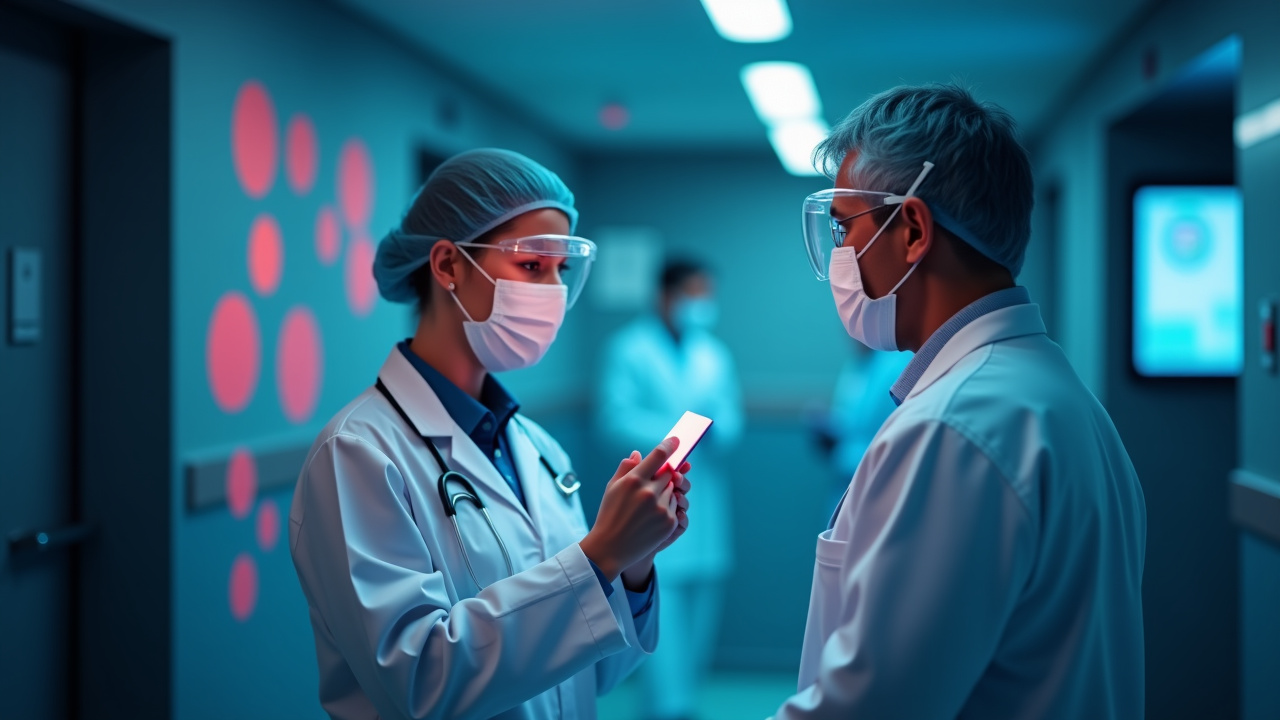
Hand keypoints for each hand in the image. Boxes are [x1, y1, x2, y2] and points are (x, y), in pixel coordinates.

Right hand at [615, 452, 690, 589]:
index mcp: (634, 480)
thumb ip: (626, 468)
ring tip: (645, 507)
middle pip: (669, 473)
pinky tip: (650, 518)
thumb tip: (639, 454)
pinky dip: (667, 508)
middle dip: (663, 476)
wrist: (610, 548)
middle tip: (652, 484)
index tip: (677, 440)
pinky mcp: (669, 522)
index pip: (659, 455)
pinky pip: (675, 506)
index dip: (670, 445)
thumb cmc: (609, 514)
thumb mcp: (612, 488)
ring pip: (673, 490)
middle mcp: (649, 492)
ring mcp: (661, 508)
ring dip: (664, 493)